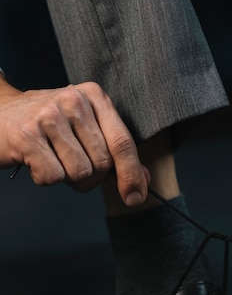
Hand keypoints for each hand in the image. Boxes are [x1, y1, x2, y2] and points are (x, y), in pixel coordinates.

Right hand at [0, 79, 148, 205]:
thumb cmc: (47, 126)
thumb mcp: (85, 130)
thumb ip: (115, 153)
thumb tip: (141, 183)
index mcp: (94, 96)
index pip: (123, 142)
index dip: (132, 175)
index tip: (136, 197)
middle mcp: (74, 100)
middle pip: (103, 163)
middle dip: (91, 177)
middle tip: (70, 163)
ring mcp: (49, 116)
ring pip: (80, 172)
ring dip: (67, 178)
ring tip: (52, 159)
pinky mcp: (27, 135)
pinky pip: (53, 177)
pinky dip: (44, 179)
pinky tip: (35, 161)